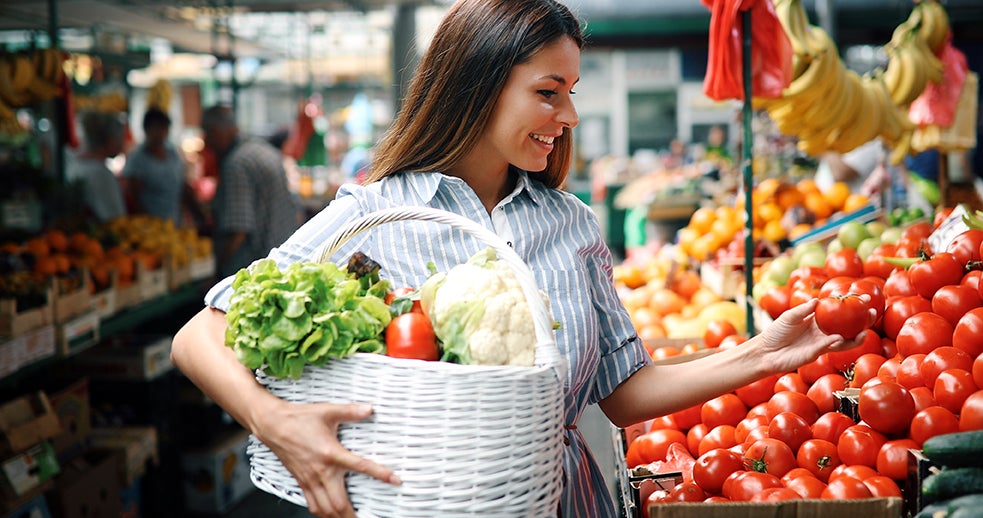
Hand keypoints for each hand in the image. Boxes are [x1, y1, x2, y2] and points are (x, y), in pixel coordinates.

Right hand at [252, 400, 400, 516]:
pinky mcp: (301, 482)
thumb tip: (369, 408)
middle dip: (354, 516)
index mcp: (331, 453)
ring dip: (339, 517)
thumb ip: (350, 411)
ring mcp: (310, 479)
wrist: (273, 424)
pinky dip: (323, 513)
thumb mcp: (328, 411)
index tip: (395, 480)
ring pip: (325, 509)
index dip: (380, 474)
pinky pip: (312, 504)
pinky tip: (330, 514)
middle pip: (339, 503)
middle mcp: (321, 471)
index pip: (361, 466)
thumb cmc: (299, 418)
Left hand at [753, 297, 875, 374]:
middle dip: (863, 320)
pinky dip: (835, 342)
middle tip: (873, 312)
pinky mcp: (817, 353)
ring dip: (856, 336)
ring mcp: (822, 343)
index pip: (838, 309)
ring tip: (865, 331)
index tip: (864, 296)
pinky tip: (839, 337)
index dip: (851, 304)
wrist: (766, 352)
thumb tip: (818, 301)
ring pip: (845, 340)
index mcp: (817, 318)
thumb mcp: (789, 316)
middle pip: (848, 325)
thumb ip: (803, 309)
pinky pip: (830, 347)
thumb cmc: (775, 332)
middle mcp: (823, 330)